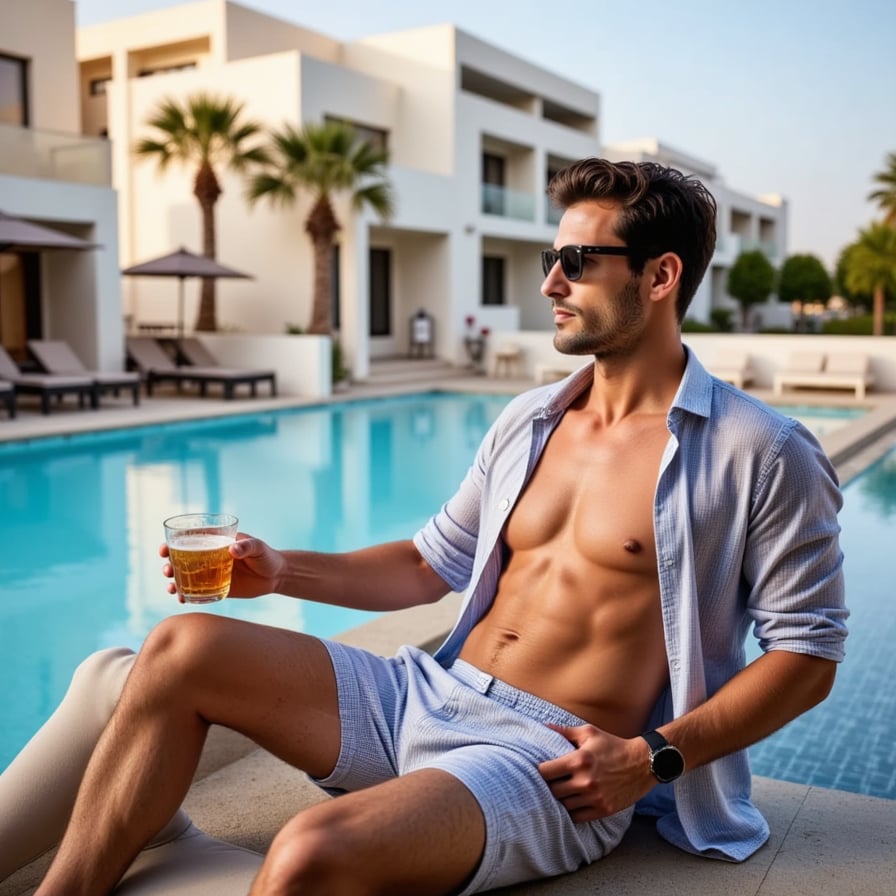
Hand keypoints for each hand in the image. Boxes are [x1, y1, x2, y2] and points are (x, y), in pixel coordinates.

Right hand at [160, 534, 285, 601]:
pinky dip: (186, 595)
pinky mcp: (216, 588)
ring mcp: (211, 573)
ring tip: (171, 588)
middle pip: (181, 559)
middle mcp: (209, 557)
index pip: (190, 539)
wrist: (276, 576)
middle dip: (169, 564)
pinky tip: (182, 599)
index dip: (173, 543)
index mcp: (216, 542)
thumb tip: (232, 549)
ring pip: (185, 577)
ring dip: (174, 581)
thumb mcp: (258, 548)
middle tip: (167, 571)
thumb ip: (247, 546)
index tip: (164, 550)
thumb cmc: (267, 556)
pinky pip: (197, 592)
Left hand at [537, 723, 653, 820]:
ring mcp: (594, 798)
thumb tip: (544, 726)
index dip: (540, 771)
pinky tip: (573, 803)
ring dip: (560, 800)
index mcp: (579, 760)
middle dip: (549, 786)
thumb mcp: (590, 733)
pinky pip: (578, 817)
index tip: (543, 770)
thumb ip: (565, 731)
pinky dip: (572, 812)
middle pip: (552, 791)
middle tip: (551, 782)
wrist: (643, 763)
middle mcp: (585, 781)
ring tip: (561, 792)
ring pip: (563, 806)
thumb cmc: (613, 745)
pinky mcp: (603, 810)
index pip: (545, 772)